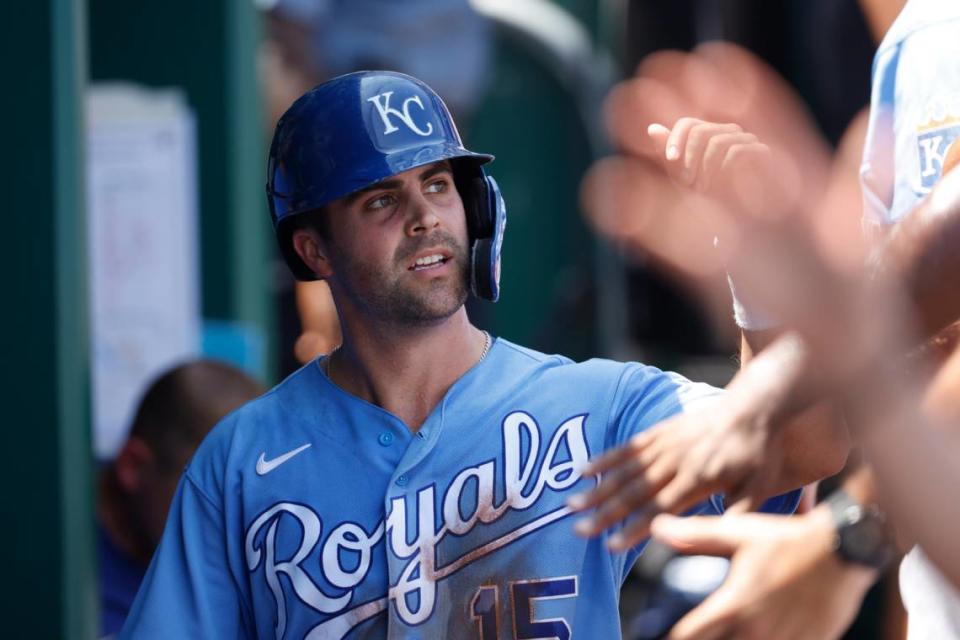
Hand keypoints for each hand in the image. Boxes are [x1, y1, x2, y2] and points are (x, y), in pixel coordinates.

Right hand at [569, 392, 785, 550]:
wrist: (754, 406)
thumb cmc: (759, 452)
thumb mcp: (760, 486)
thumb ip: (739, 513)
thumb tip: (720, 539)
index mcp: (699, 479)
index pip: (660, 508)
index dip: (634, 528)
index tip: (611, 546)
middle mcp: (675, 461)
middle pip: (634, 492)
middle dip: (603, 513)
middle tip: (577, 530)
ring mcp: (665, 444)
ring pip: (624, 470)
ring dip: (597, 489)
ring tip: (571, 504)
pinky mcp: (660, 431)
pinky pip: (628, 446)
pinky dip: (605, 458)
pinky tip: (584, 471)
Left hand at [646, 118, 783, 216]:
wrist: (737, 219)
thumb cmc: (707, 196)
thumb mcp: (681, 176)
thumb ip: (669, 153)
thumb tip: (652, 128)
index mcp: (709, 133)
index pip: (688, 124)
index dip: (676, 139)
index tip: (670, 159)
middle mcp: (728, 131)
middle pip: (700, 130)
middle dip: (689, 157)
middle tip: (687, 183)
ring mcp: (747, 139)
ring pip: (717, 141)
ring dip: (704, 167)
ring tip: (702, 189)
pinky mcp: (762, 151)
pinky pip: (737, 151)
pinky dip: (722, 170)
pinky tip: (719, 186)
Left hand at [652, 509, 876, 639]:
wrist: (845, 549)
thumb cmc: (786, 538)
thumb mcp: (738, 533)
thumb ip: (695, 536)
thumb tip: (657, 527)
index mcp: (733, 606)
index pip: (687, 637)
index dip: (671, 639)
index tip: (659, 636)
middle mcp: (756, 632)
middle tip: (700, 632)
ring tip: (729, 631)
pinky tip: (762, 631)